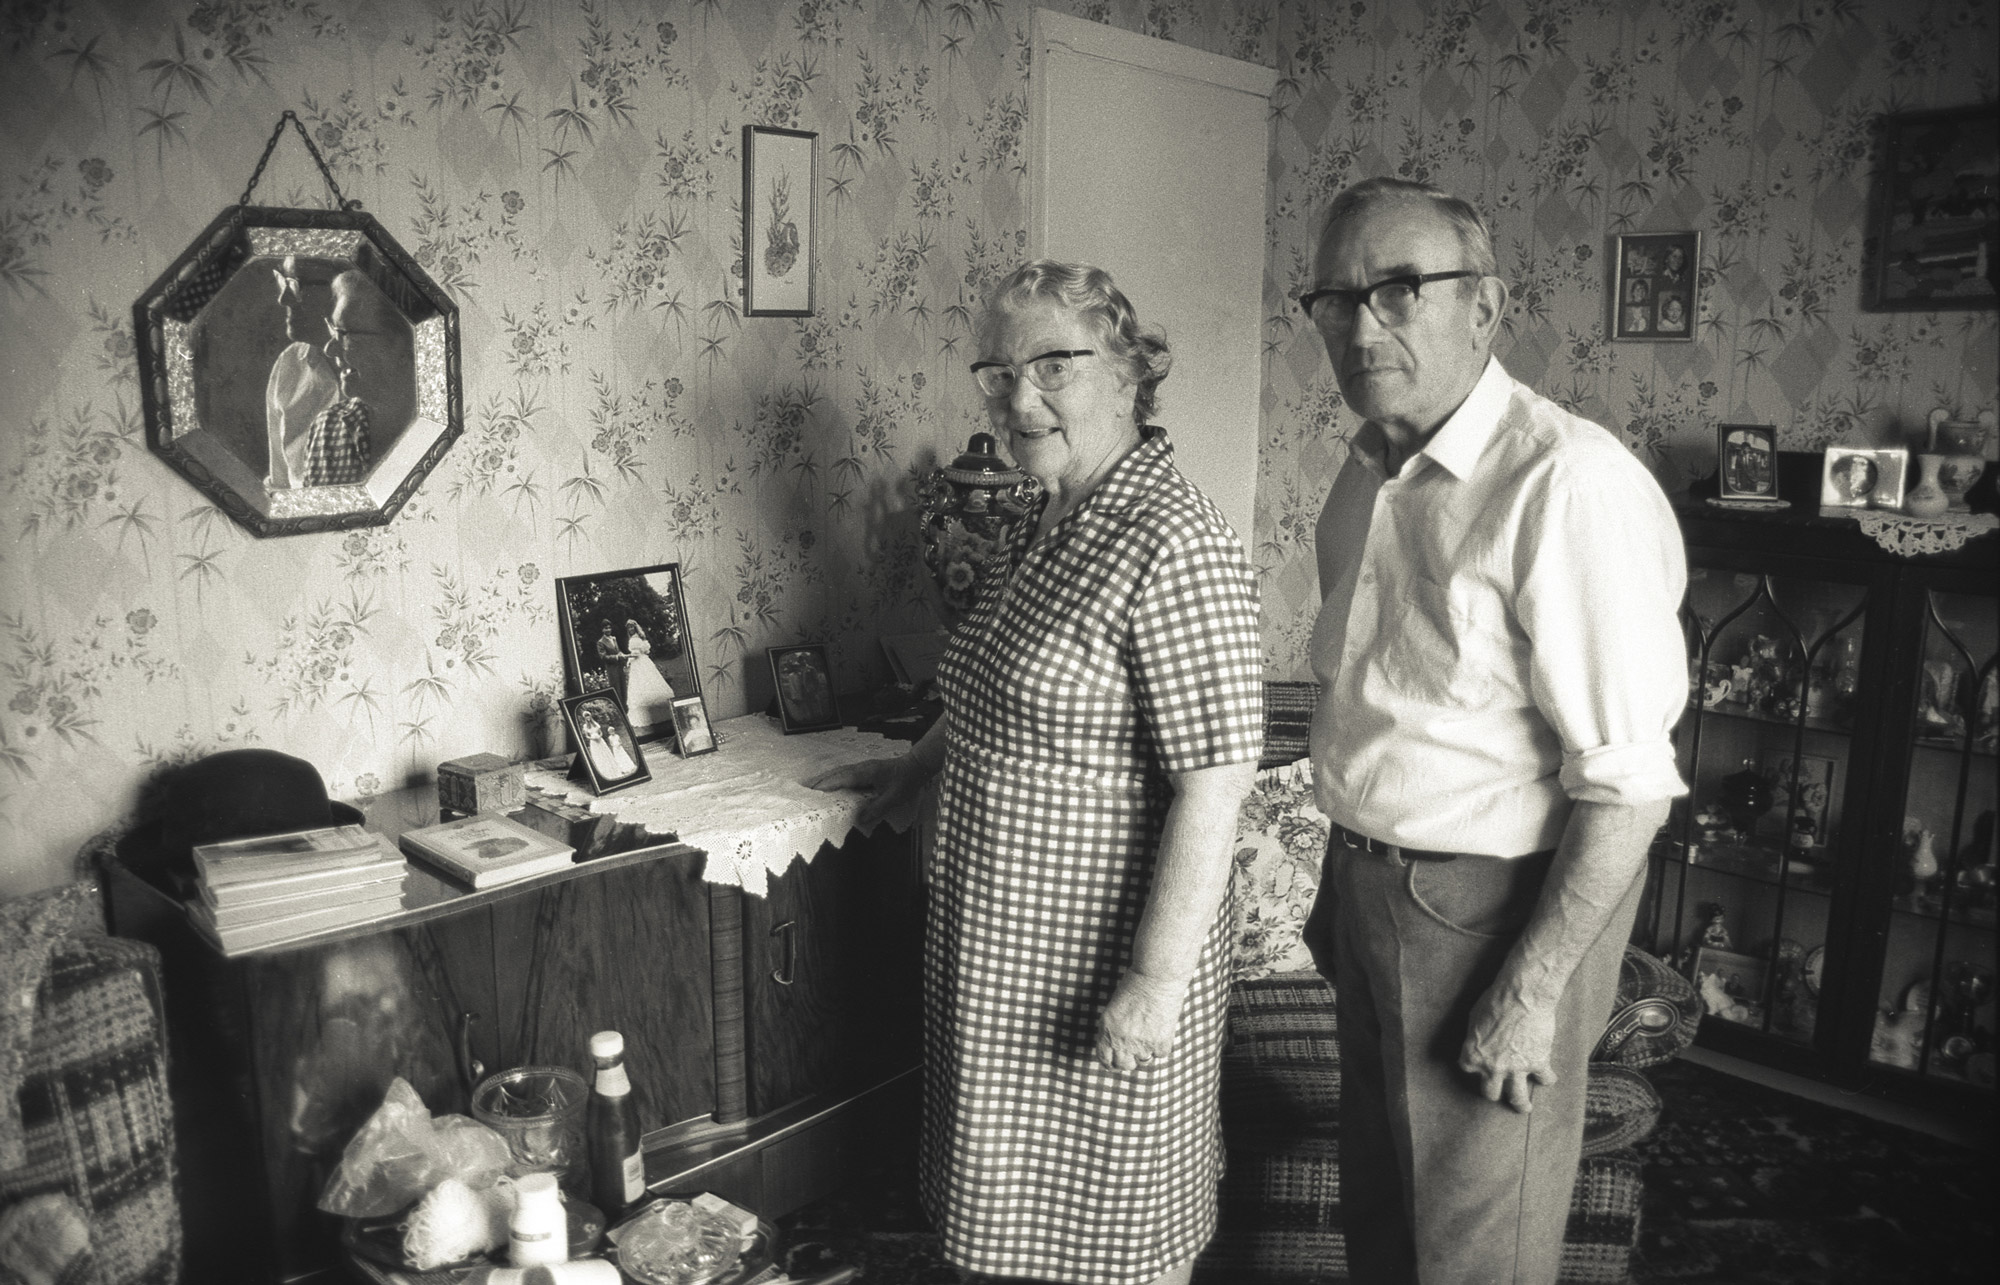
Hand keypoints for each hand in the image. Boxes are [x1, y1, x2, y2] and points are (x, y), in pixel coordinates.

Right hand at [804, 755, 927, 829]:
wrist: (916, 766)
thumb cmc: (906, 781)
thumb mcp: (894, 798)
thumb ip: (877, 808)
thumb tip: (858, 819)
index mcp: (866, 773)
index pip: (841, 778)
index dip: (826, 785)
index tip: (811, 792)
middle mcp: (861, 767)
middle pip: (835, 773)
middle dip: (819, 782)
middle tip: (803, 792)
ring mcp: (862, 767)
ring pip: (838, 771)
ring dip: (824, 779)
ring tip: (811, 789)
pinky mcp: (864, 769)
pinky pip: (844, 773)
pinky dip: (833, 778)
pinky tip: (830, 785)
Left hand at [1093, 969, 1188, 1071]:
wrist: (1156, 978)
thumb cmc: (1134, 985)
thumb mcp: (1114, 1008)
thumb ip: (1113, 1029)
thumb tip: (1117, 1046)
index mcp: (1107, 1031)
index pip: (1105, 1058)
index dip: (1110, 1063)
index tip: (1114, 1064)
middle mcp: (1122, 1041)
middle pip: (1124, 1065)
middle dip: (1129, 1060)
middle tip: (1134, 1053)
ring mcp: (1141, 1044)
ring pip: (1143, 1061)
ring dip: (1146, 1052)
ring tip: (1149, 1036)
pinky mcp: (1160, 1043)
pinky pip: (1160, 1055)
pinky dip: (1161, 1046)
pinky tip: (1160, 1031)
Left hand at [1458, 982, 1558, 1111]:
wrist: (1523, 996)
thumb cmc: (1495, 1001)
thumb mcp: (1474, 1019)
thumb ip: (1475, 1038)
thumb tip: (1477, 1043)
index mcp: (1473, 1055)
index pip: (1467, 1069)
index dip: (1474, 1066)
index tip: (1478, 1066)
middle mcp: (1492, 1068)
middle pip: (1490, 1092)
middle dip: (1494, 1092)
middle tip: (1498, 1093)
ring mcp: (1516, 1069)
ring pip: (1518, 1098)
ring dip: (1521, 1104)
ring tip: (1524, 1108)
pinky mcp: (1538, 1063)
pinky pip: (1544, 1079)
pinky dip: (1547, 1078)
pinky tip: (1547, 1078)